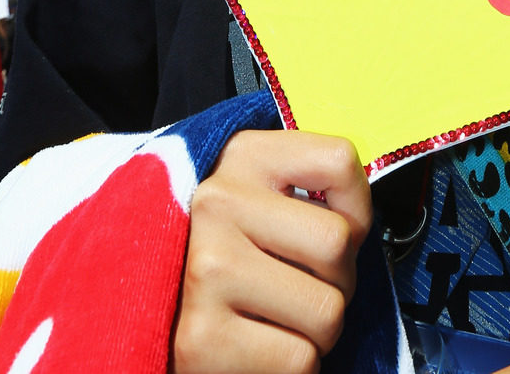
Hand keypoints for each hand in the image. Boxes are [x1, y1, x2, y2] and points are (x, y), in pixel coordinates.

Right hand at [171, 128, 371, 373]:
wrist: (149, 309)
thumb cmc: (231, 251)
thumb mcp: (265, 192)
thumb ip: (313, 187)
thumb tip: (360, 225)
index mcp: (242, 157)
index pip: (339, 161)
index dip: (356, 207)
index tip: (335, 226)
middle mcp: (217, 203)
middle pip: (339, 244)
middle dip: (338, 279)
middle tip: (302, 284)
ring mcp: (206, 270)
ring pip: (328, 311)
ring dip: (317, 329)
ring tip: (280, 316)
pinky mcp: (201, 339)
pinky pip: (300, 361)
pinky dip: (294, 365)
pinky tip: (260, 346)